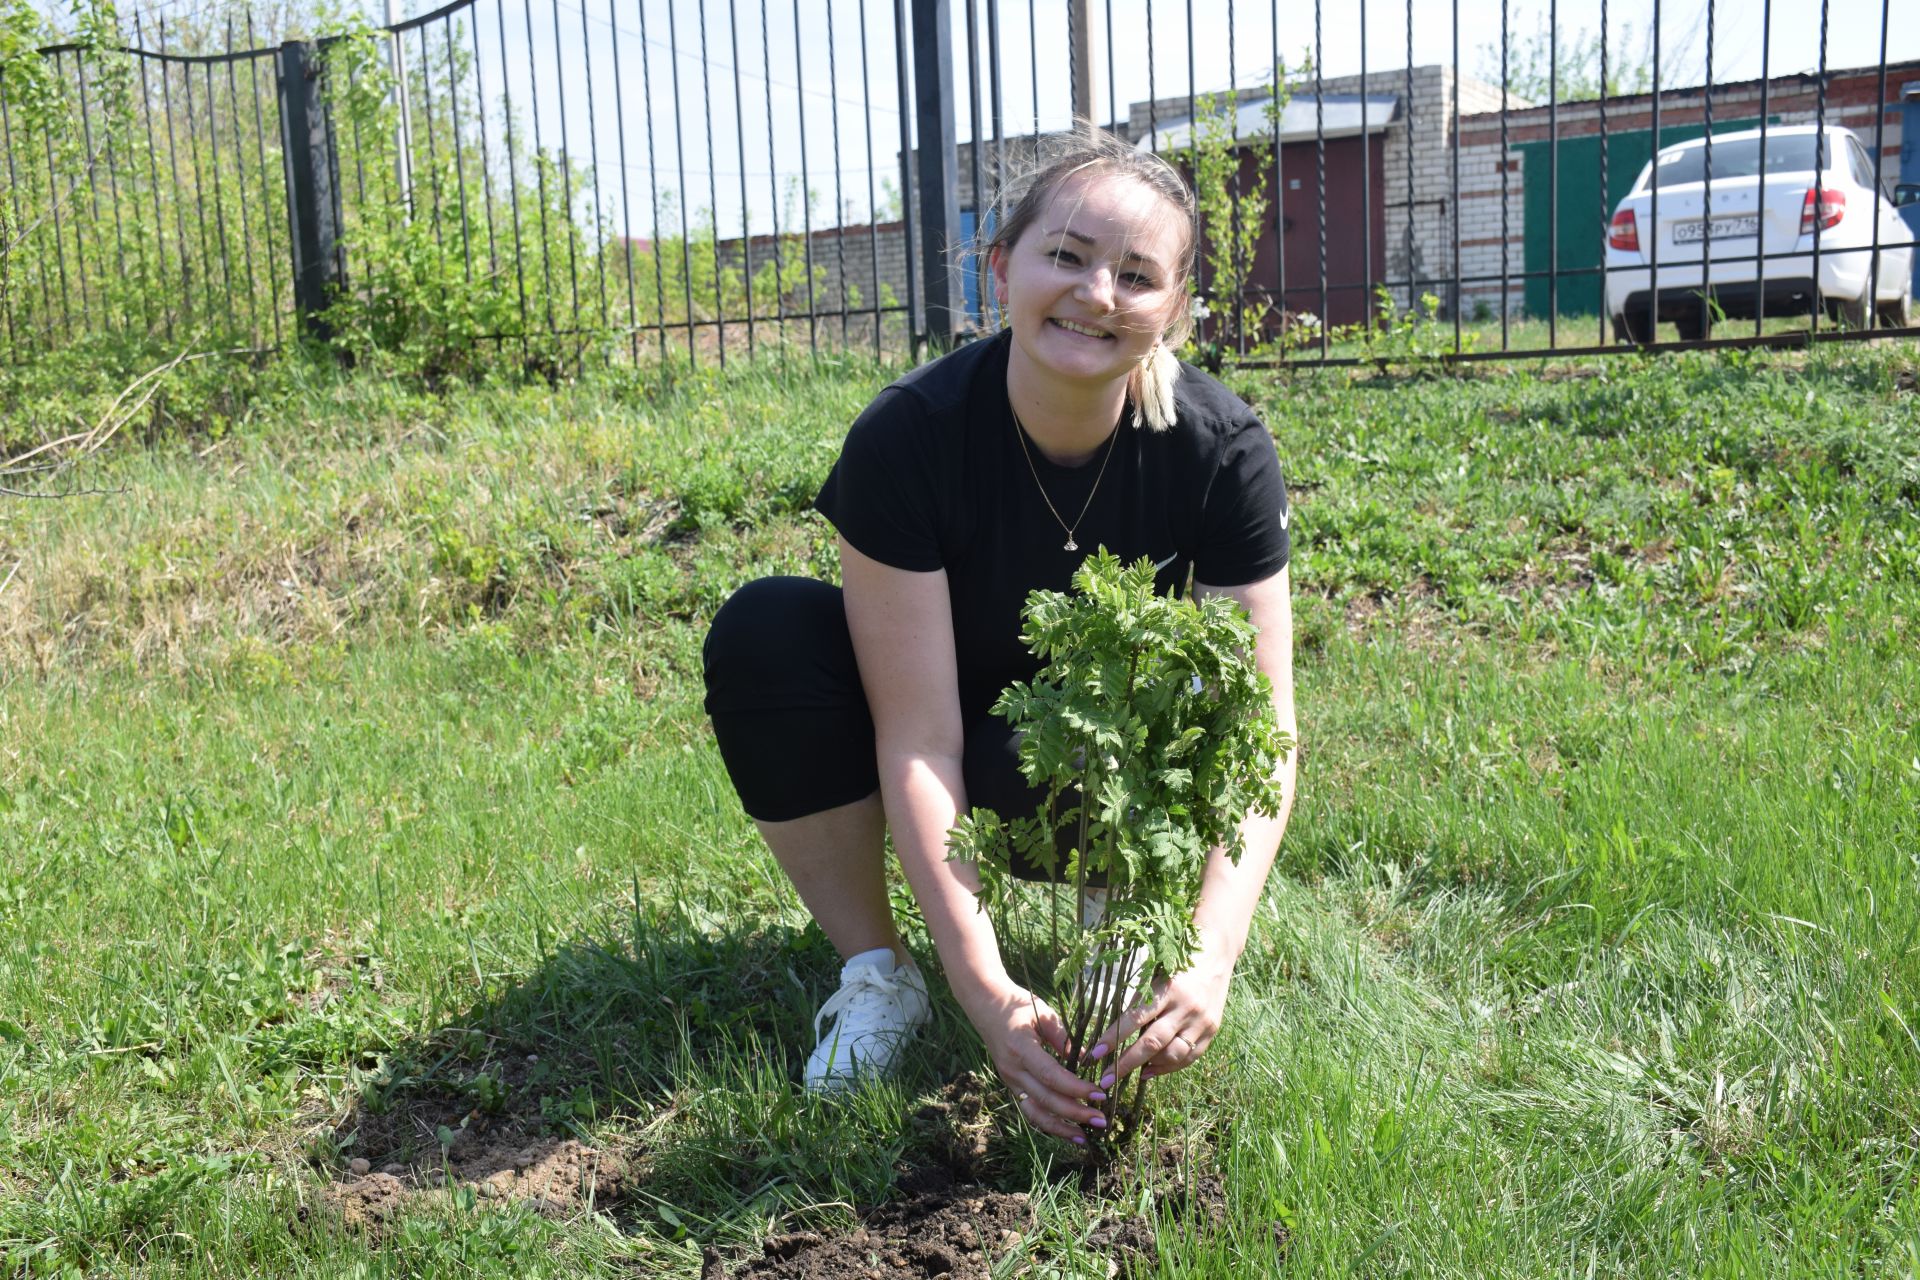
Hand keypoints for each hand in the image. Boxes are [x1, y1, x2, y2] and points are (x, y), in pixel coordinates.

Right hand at [969, 984, 1109, 1142]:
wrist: (985, 1005)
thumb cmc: (1018, 1005)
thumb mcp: (1043, 1013)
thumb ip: (1064, 1038)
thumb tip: (1088, 1060)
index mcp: (1021, 1048)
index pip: (1051, 1075)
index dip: (1076, 1088)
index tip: (1099, 1093)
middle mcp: (1013, 1069)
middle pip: (1046, 1099)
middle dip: (1075, 1113)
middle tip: (1101, 1120)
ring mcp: (1010, 1080)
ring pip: (1035, 1113)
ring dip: (1061, 1128)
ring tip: (1084, 1138)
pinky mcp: (1012, 1085)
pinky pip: (1031, 1109)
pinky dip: (1049, 1123)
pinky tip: (1067, 1130)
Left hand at [1091, 939, 1235, 1087]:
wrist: (1216, 954)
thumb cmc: (1176, 964)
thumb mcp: (1155, 976)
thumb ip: (1140, 1003)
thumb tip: (1117, 1035)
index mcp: (1167, 989)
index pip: (1134, 1019)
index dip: (1113, 1038)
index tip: (1095, 1053)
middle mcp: (1186, 1007)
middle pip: (1152, 1043)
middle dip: (1126, 1063)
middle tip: (1105, 1078)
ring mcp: (1201, 1021)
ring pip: (1172, 1055)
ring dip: (1148, 1067)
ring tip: (1132, 1073)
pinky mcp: (1212, 1031)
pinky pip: (1189, 1057)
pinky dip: (1168, 1068)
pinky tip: (1150, 1071)